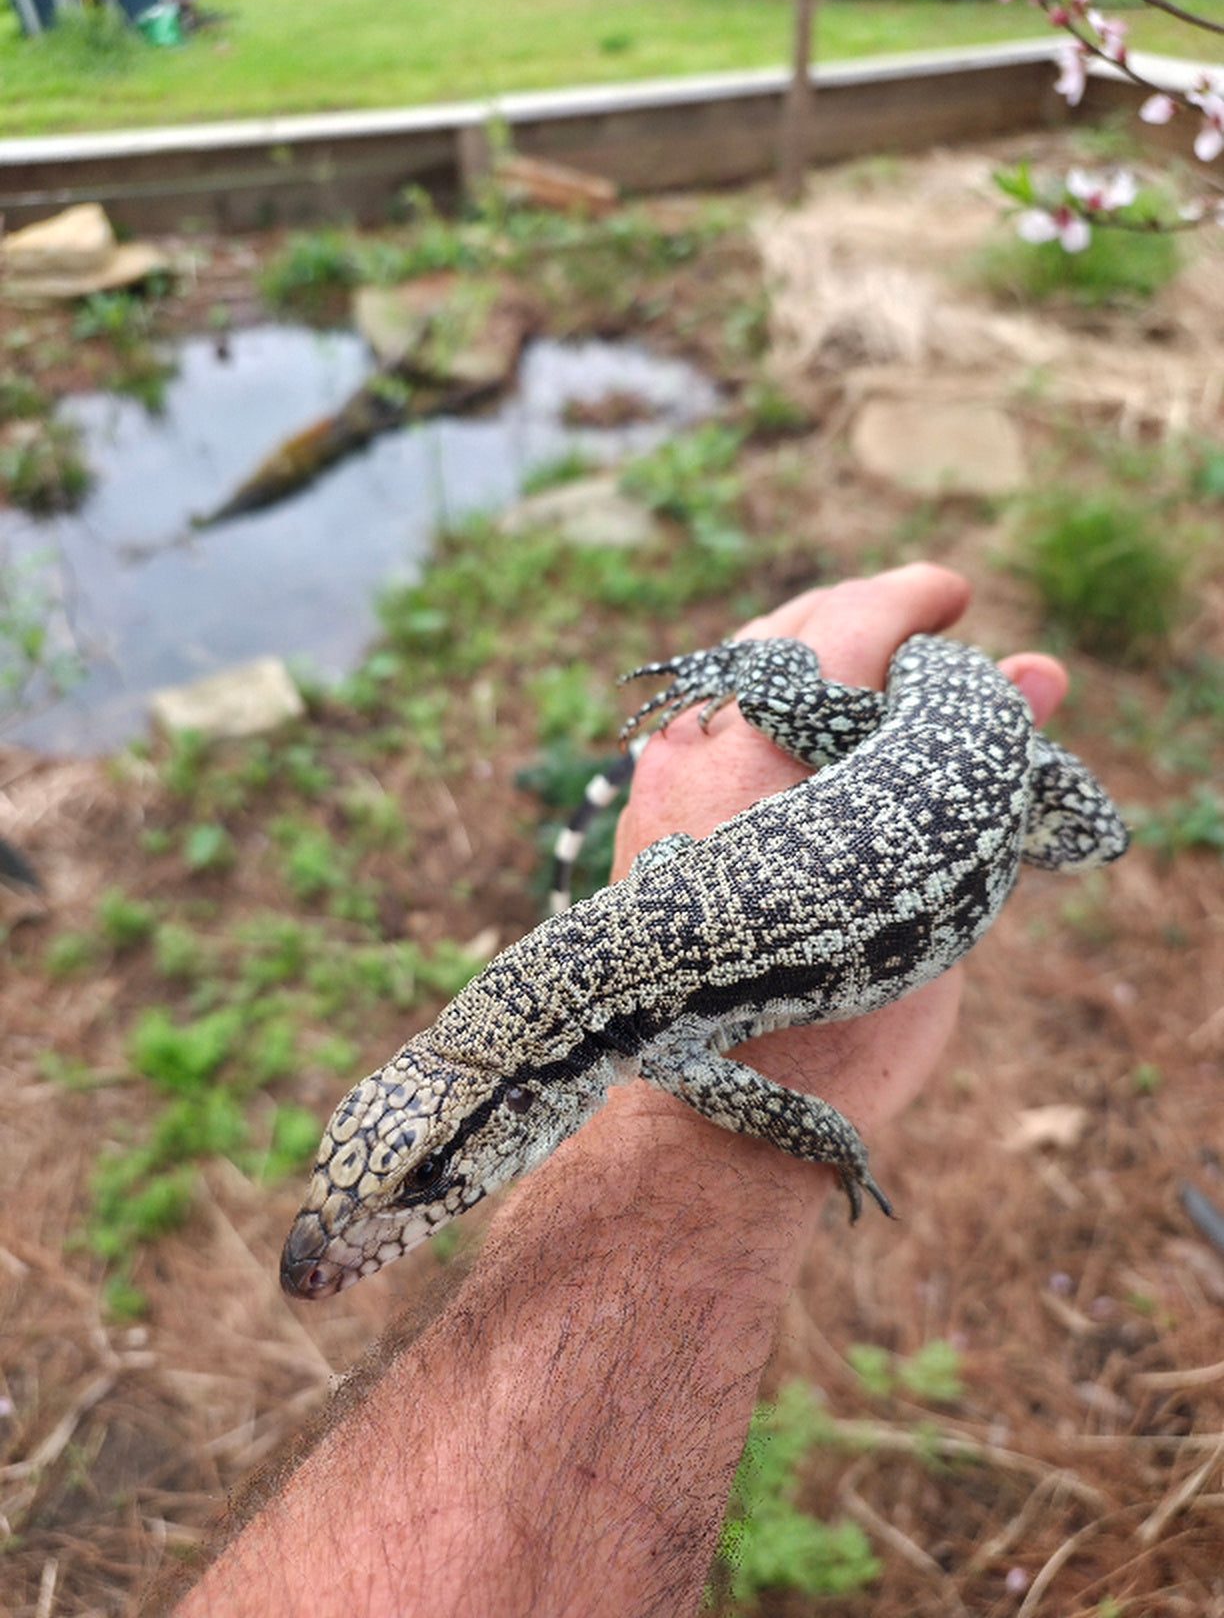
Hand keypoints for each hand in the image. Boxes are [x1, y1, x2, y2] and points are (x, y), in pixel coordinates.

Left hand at [611, 562, 1067, 1141]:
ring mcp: (660, 780)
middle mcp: (702, 752)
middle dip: (861, 617)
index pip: (845, 627)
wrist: (718, 1120)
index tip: (954, 594)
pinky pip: (707, 723)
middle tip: (928, 624)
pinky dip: (766, 710)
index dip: (909, 599)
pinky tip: (809, 729)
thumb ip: (976, 768)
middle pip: (786, 633)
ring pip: (739, 673)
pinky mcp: (643, 813)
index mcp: (771, 756)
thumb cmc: (839, 1022)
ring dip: (812, 657)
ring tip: (875, 669)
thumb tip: (1039, 672)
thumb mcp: (933, 887)